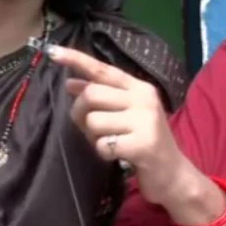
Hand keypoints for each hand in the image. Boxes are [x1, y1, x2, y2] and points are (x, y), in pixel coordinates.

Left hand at [48, 45, 205, 209]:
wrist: (173, 174)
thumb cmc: (144, 142)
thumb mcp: (126, 114)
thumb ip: (102, 97)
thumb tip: (70, 83)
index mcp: (139, 87)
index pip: (103, 70)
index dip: (76, 60)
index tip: (52, 52)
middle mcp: (144, 98)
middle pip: (92, 94)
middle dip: (80, 113)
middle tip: (90, 128)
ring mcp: (145, 120)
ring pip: (94, 121)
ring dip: (94, 137)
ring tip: (111, 142)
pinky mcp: (143, 144)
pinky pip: (103, 145)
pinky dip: (104, 152)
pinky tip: (119, 155)